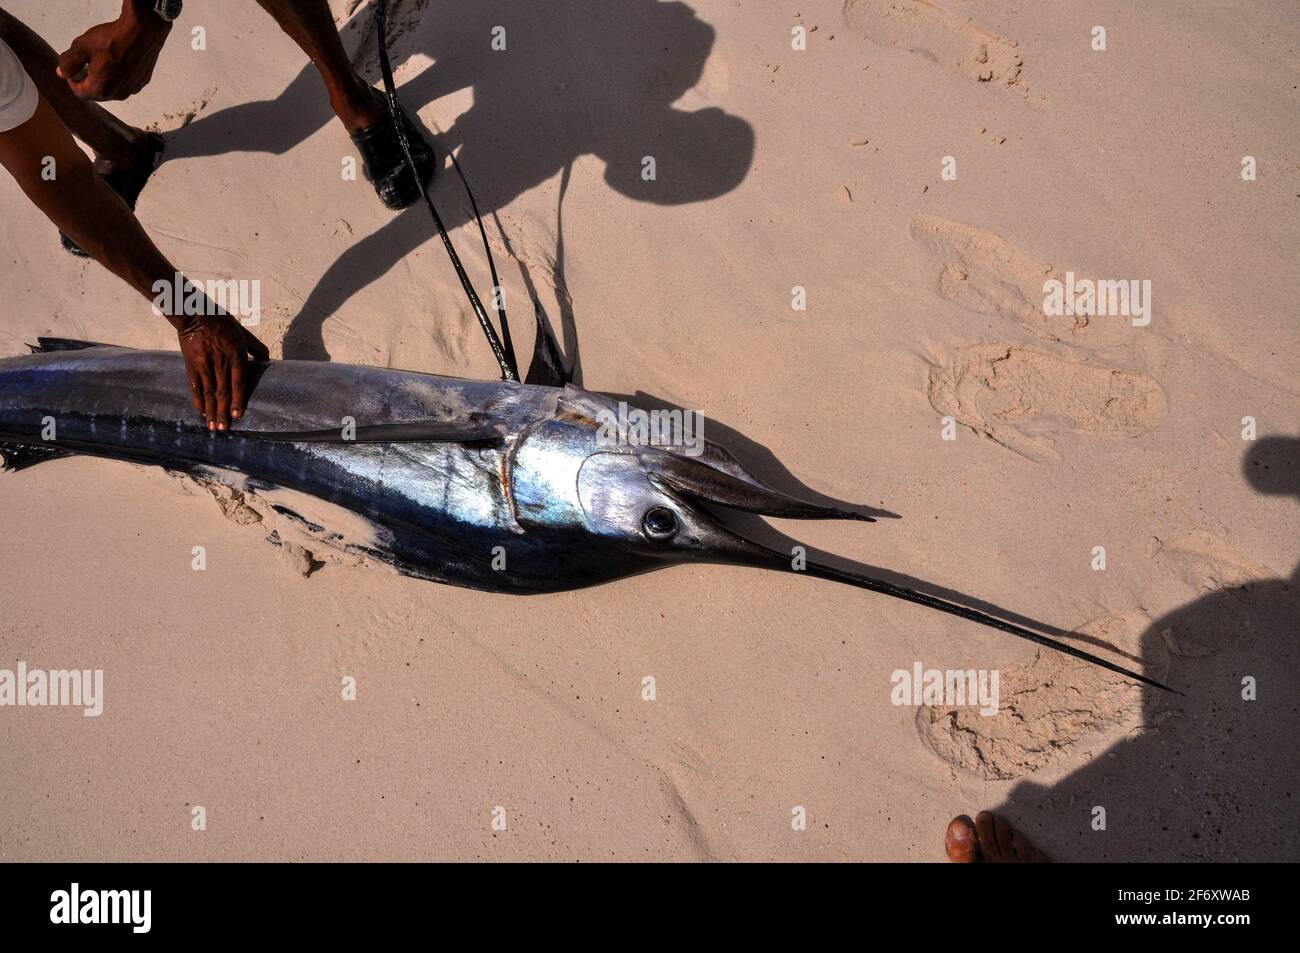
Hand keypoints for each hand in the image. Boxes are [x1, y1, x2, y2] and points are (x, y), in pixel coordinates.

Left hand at [57, 6, 171, 100]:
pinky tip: (119, 60)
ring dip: (105, 79)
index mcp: (100, 89)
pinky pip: (125, 82)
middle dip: (89, 81)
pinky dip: (119, 75)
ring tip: (104, 60)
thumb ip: (69, 63)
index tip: (71, 69)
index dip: (72, 81)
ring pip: (112, 88)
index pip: (80, 93)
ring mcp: (132, 88)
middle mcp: (118, 94)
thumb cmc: (111, 39)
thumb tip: (62, 73)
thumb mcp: (81, 47)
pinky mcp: (143, 81)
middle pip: (97, 93)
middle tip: (86, 63)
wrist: (142, 31)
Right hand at [175, 313, 269, 430]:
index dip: (238, 400)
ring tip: (213, 427)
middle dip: (223, 412)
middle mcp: (220, 362)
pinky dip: (197, 400)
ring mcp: (204, 364)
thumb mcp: (243, 333)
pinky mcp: (191, 364)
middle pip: (223, 392)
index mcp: (235, 355)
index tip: (238, 416)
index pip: (238, 383)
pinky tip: (201, 412)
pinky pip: (194, 386)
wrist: (194, 314)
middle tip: (224, 429)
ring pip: (209, 392)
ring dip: (211, 411)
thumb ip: (257, 348)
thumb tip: (268, 363)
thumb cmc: (222, 323)